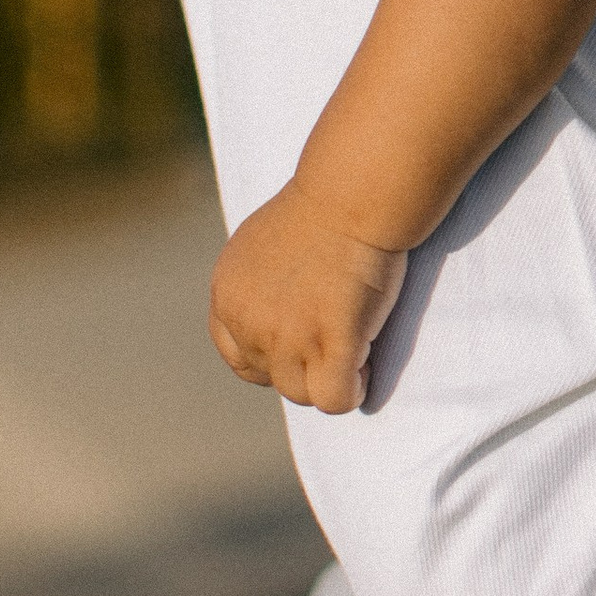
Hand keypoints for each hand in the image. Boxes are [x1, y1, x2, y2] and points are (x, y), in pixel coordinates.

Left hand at [209, 180, 408, 411]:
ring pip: (303, 395)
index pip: (238, 357)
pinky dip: (353, 391)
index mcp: (228, 296)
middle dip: (303, 367)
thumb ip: (258, 285)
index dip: (271, 359)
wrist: (353, 196)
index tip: (302, 343)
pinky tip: (366, 367)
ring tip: (355, 351)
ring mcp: (288, 338)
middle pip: (272, 379)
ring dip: (330, 379)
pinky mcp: (330, 345)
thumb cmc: (323, 207)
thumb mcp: (263, 244)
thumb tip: (274, 312)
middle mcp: (249, 322)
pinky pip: (335, 400)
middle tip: (335, 341)